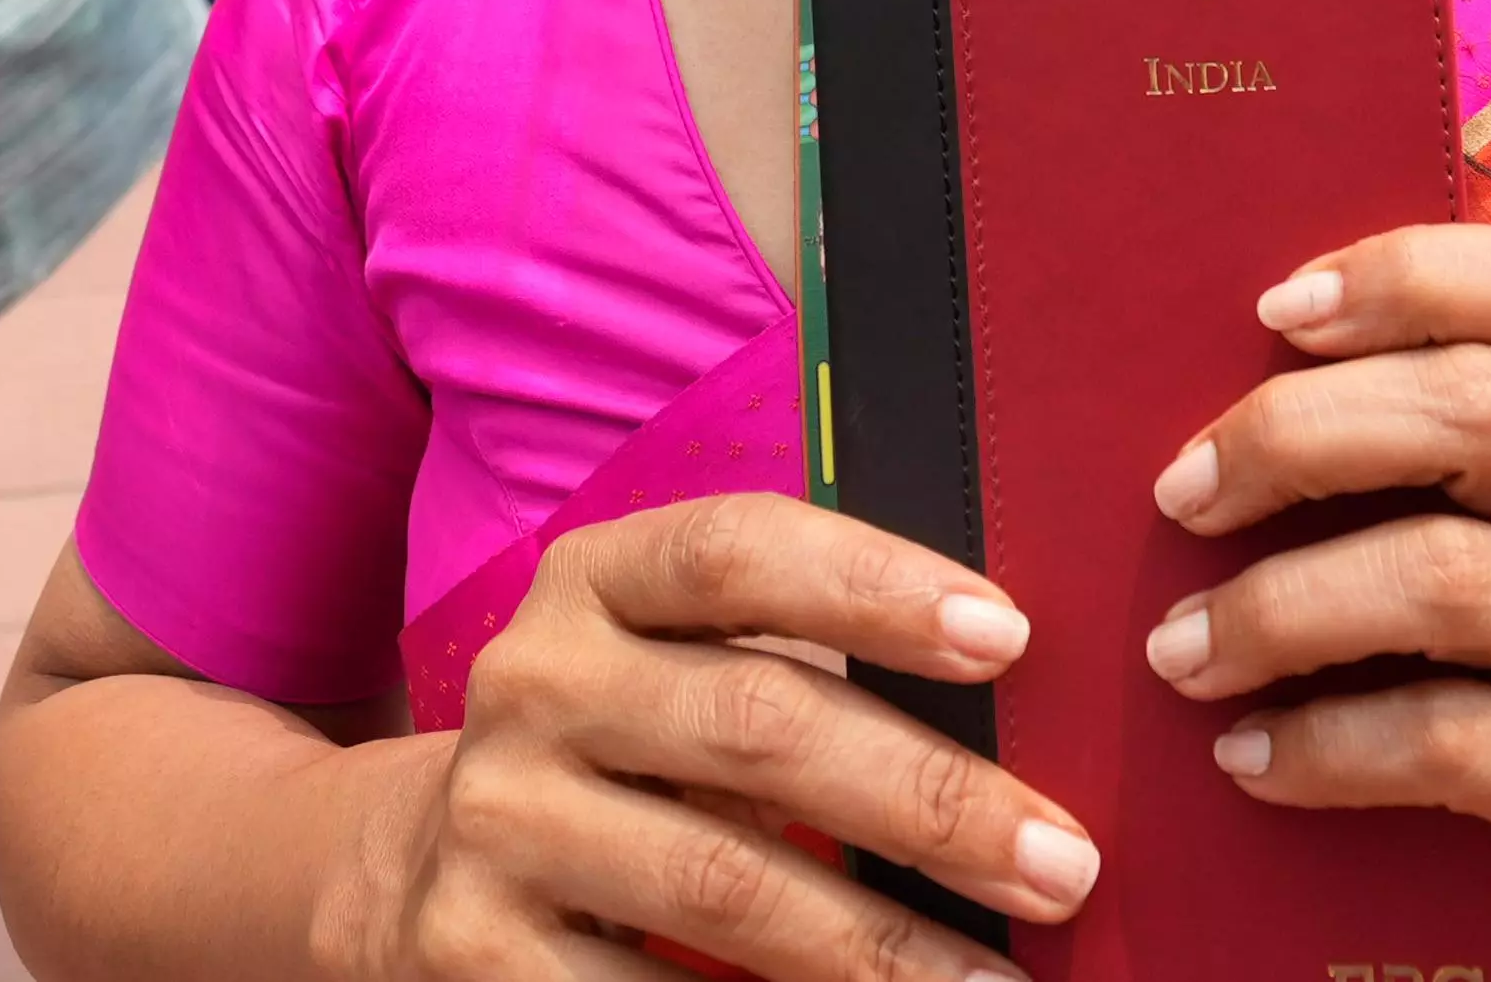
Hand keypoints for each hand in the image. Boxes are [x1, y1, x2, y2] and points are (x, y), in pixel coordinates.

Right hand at [360, 495, 1092, 981]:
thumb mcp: (688, 668)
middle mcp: (534, 682)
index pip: (737, 548)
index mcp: (598, 578)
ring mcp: (499, 821)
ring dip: (881, 946)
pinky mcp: (477, 951)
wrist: (428, 862)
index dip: (873, 585)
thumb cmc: (637, 748)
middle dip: (930, 804)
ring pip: (722, 883)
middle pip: (755, 727)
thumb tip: (1020, 731)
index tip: (1010, 638)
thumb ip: (809, 666)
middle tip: (1061, 866)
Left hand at [1151, 227, 1490, 981]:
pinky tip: (1247, 757)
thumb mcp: (1456, 540)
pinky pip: (1453, 738)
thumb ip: (1386, 453)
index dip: (1411, 279)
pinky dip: (1325, 744)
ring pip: (1453, 576)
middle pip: (1479, 412)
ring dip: (1283, 608)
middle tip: (1178, 497)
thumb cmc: (1488, 678)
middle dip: (1298, 438)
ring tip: (1182, 653)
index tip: (1271, 312)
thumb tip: (1195, 373)